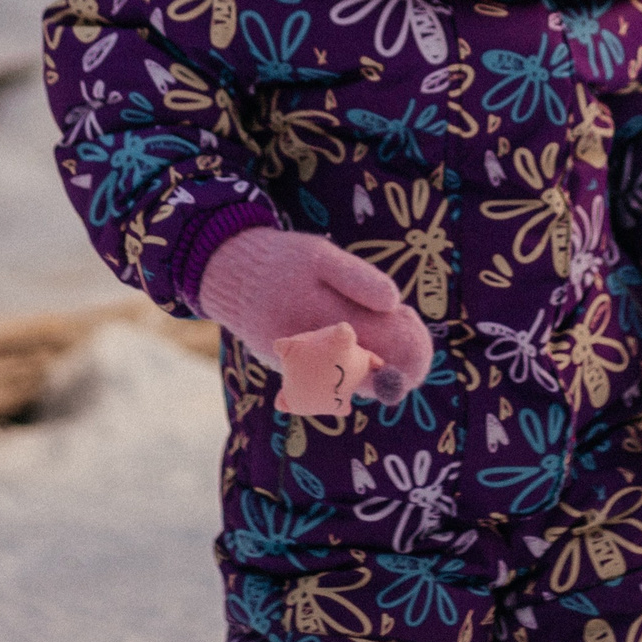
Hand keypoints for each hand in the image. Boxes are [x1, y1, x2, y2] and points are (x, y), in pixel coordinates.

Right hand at [194, 228, 432, 402]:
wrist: (229, 278)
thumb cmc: (282, 262)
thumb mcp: (321, 256)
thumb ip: (359, 279)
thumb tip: (394, 302)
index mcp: (322, 325)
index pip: (381, 356)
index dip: (407, 348)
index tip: (413, 326)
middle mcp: (308, 358)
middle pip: (368, 379)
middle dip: (392, 360)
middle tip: (397, 326)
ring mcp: (296, 372)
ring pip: (348, 385)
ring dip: (369, 365)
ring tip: (365, 327)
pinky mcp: (287, 377)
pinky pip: (326, 384)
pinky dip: (343, 368)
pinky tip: (344, 339)